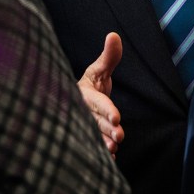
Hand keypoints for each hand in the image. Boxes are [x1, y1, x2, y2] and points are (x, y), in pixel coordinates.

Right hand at [78, 32, 124, 156]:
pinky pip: (91, 146)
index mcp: (83, 94)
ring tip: (114, 148)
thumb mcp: (99, 71)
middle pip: (95, 122)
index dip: (106, 110)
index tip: (117, 118)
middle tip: (119, 137)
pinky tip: (109, 159)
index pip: (96, 102)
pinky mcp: (85, 138)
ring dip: (103, 143)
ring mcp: (82, 127)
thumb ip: (109, 57)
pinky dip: (100, 154)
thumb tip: (114, 35)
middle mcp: (81, 112)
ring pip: (92, 136)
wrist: (74, 103)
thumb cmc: (90, 86)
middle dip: (106, 130)